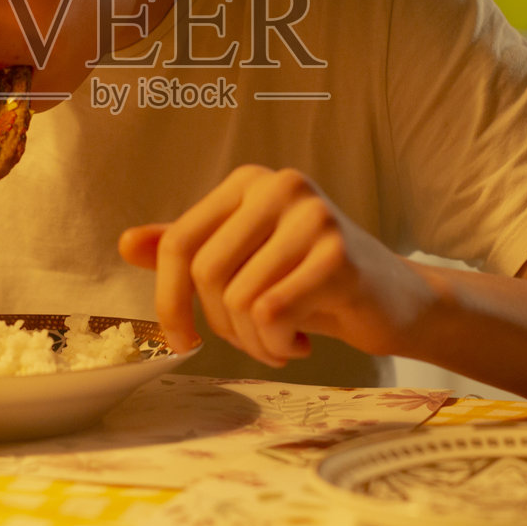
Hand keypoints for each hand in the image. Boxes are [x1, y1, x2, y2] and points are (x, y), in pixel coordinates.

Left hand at [119, 165, 431, 365]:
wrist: (400, 302)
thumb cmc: (315, 283)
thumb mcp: (247, 262)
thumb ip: (192, 250)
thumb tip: (126, 243)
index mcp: (249, 182)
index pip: (179, 243)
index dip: (169, 300)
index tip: (181, 339)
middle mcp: (279, 186)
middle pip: (206, 274)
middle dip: (224, 327)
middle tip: (257, 339)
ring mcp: (312, 215)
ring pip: (240, 299)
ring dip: (255, 341)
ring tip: (284, 338)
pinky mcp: (338, 254)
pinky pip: (273, 312)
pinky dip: (278, 343)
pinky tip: (301, 340)